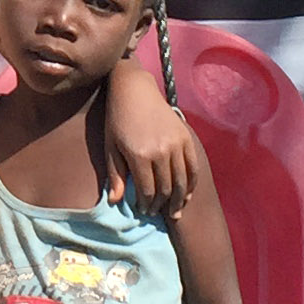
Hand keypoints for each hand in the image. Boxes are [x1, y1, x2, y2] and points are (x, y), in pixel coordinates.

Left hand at [102, 63, 201, 215]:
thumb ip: (116, 175)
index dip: (146, 205)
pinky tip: (186, 195)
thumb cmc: (117, 120)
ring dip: (178, 200)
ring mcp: (176, 144)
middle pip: (165, 189)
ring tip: (173, 211)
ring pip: (182, 182)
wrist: (135, 91)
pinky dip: (191, 184)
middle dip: (161, 205)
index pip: (147, 191)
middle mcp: (160, 151)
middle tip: (156, 212)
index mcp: (139, 155)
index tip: (143, 210)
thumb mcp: (110, 147)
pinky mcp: (186, 138)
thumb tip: (116, 201)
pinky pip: (193, 168)